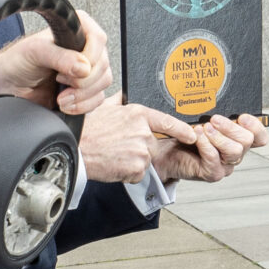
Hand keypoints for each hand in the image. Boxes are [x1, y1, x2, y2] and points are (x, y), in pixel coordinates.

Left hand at [0, 10, 113, 115]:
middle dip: (83, 80)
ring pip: (103, 82)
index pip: (98, 38)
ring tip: (60, 97)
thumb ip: (59, 57)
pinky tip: (64, 104)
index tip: (74, 69)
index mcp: (74, 30)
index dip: (91, 56)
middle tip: (60, 82)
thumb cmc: (15, 62)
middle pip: (103, 64)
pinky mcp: (83, 91)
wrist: (4, 88)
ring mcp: (85, 71)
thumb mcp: (34, 52)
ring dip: (82, 95)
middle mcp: (83, 49)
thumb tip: (84, 67)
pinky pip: (98, 99)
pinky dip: (83, 106)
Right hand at [78, 102, 204, 183]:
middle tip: (119, 148)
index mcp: (138, 114)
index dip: (182, 130)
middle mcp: (143, 131)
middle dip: (139, 149)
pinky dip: (127, 173)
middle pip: (152, 145)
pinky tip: (114, 165)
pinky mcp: (137, 167)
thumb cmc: (86, 130)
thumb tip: (124, 95)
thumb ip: (119, 102)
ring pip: (145, 160)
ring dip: (132, 162)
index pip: (167, 122)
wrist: (75, 149)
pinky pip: (138, 173)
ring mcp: (141, 150)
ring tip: (113, 156)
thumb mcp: (104, 108)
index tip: (192, 135)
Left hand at [156, 112, 267, 182]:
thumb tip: (221, 102)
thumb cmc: (185, 135)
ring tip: (203, 128)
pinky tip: (196, 136)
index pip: (260, 137)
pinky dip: (205, 144)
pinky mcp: (212, 173)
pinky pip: (214, 158)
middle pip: (247, 141)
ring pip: (234, 151)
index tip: (241, 117)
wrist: (165, 152)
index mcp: (237, 140)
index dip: (255, 126)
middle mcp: (234, 154)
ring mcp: (225, 166)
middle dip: (231, 127)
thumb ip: (217, 116)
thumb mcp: (203, 119)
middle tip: (214, 120)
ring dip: (218, 136)